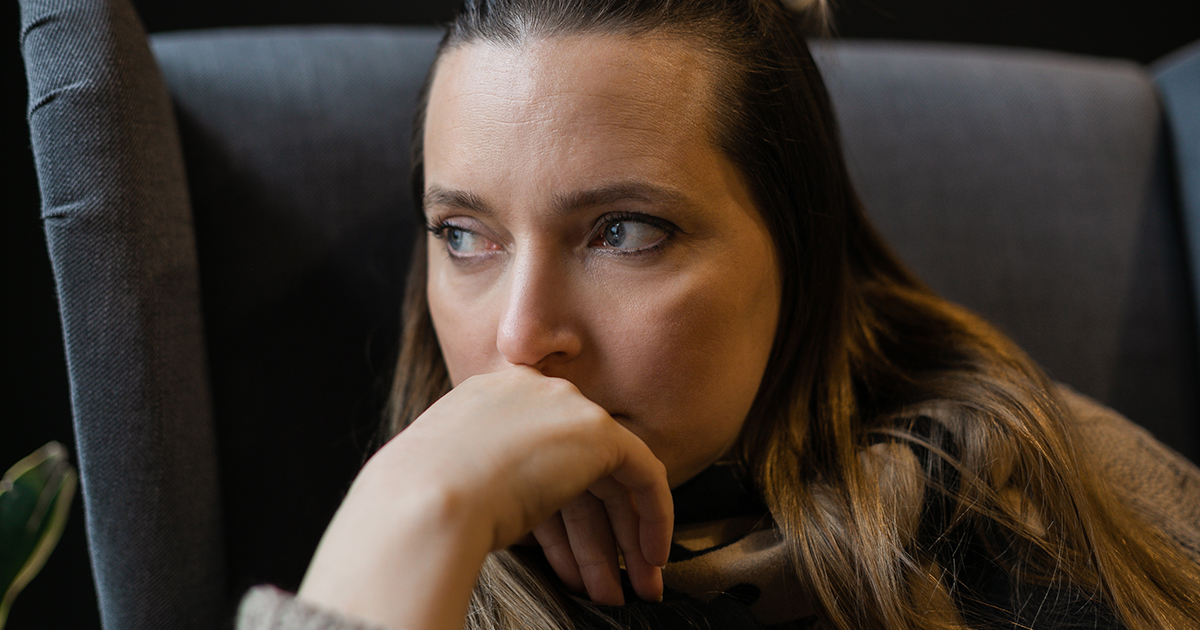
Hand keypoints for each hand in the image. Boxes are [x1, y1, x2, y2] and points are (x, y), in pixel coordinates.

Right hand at [297, 366, 672, 629]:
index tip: (568, 563)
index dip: (559, 521)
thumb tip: (517, 519)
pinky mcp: (597, 429)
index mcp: (487, 401)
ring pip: (611, 479)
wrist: (424, 500)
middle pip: (577, 471)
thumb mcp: (453, 482)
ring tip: (632, 590)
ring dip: (623, 541)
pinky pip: (643, 472)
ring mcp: (563, 406)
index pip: (537, 460)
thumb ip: (490, 484)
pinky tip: (650, 558)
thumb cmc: (421, 508)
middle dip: (597, 536)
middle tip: (613, 583)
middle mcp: (529, 392)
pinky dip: (653, 517)